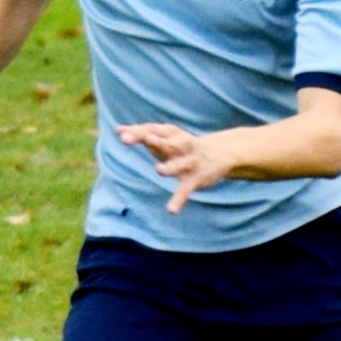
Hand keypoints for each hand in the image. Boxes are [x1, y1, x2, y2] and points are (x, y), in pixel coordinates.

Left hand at [114, 120, 240, 212]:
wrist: (222, 152)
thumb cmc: (184, 146)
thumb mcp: (167, 138)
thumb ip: (142, 134)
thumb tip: (117, 130)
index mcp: (172, 135)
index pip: (154, 130)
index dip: (138, 132)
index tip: (121, 134)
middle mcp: (182, 147)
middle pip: (169, 143)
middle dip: (158, 142)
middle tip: (147, 139)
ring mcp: (190, 163)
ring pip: (179, 164)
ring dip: (171, 167)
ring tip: (159, 170)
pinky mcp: (195, 179)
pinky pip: (185, 190)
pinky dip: (178, 200)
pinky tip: (171, 210)